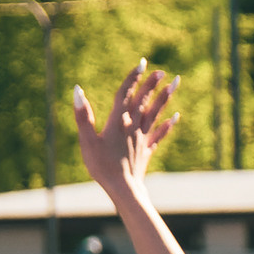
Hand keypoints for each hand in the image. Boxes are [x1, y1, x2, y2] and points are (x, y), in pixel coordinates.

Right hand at [72, 63, 177, 200]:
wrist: (124, 189)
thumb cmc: (102, 166)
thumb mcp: (87, 141)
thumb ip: (83, 115)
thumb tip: (77, 90)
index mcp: (118, 121)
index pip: (126, 94)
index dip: (133, 78)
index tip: (142, 64)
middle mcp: (133, 126)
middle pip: (143, 101)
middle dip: (152, 84)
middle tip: (161, 71)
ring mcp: (142, 138)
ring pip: (155, 113)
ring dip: (164, 98)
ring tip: (175, 83)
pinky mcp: (147, 150)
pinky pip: (159, 134)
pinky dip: (167, 124)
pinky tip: (176, 117)